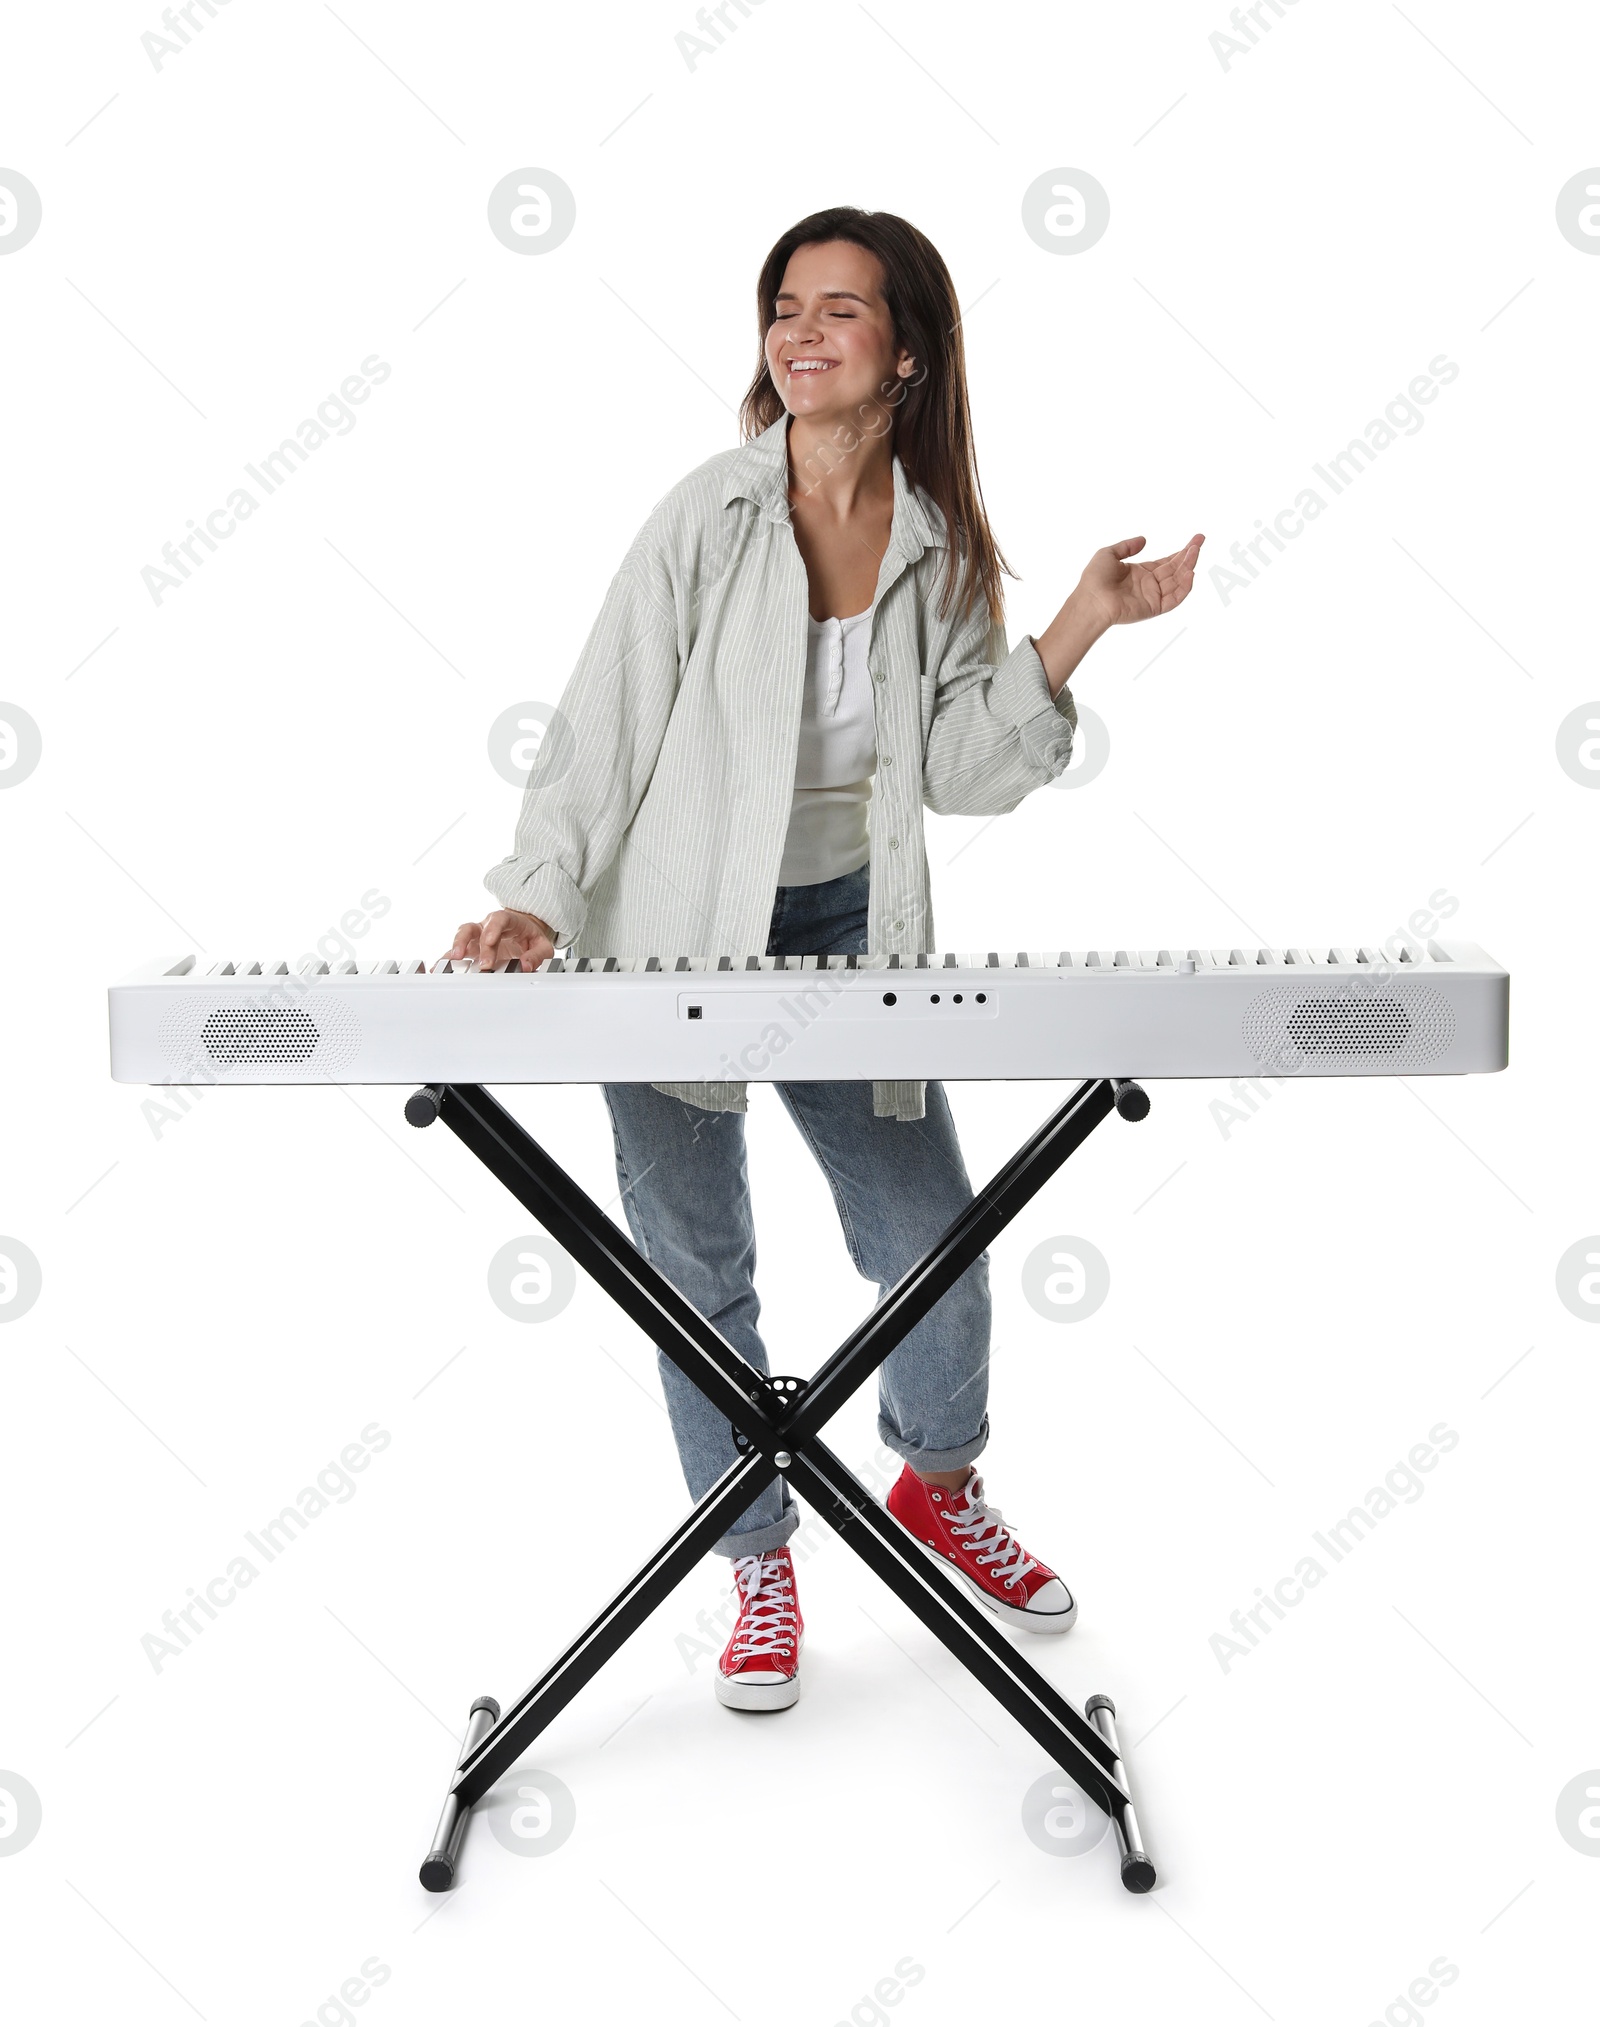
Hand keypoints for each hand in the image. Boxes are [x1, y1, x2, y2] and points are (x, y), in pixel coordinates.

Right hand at [448, 909, 556, 971]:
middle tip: (482, 963)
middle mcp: (488, 925)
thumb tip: (526, 965)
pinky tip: (438, 968)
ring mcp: (477, 935)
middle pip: (475, 928)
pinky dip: (447, 958)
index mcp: (507, 920)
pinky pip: (456, 950)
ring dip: (456, 946)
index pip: (498, 919)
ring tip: (453, 960)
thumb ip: (536, 955)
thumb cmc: (531, 937)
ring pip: (462, 935)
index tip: (490, 940)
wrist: (525, 932)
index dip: (492, 928)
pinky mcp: (471, 947)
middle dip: (475, 943)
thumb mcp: (542, 945)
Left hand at [1076, 533, 1203, 628]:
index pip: (1166, 561)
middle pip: (1175, 569)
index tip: (1195, 540)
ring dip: (1188, 567)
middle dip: (1189, 555)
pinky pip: (1174, 598)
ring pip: (1177, 581)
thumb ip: (1127, 546)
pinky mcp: (1154, 608)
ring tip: (1195, 552)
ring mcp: (1153, 596)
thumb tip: (1144, 539)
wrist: (1091, 600)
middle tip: (1200, 541)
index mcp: (1141, 572)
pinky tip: (1190, 573)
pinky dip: (1184, 588)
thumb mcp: (1109, 554)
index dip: (1181, 552)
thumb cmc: (1094, 579)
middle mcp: (1149, 584)